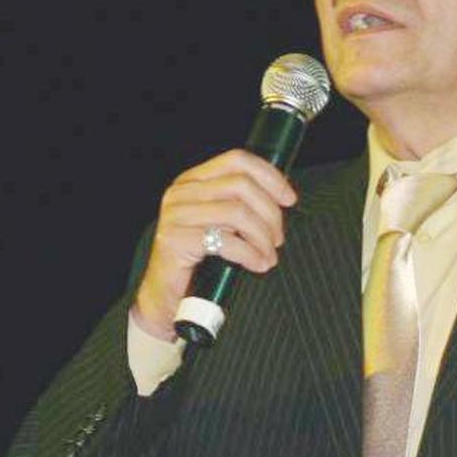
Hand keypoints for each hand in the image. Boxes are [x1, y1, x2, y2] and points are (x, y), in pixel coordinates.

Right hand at [131, 149, 296, 340]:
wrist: (166, 297)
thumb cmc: (200, 260)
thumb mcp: (222, 224)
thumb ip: (242, 204)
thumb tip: (281, 194)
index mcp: (193, 180)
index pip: (237, 160)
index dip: (270, 176)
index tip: (289, 199)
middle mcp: (181, 192)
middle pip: (241, 185)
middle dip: (270, 213)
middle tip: (278, 239)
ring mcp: (175, 215)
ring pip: (237, 213)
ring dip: (262, 237)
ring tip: (269, 255)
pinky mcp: (174, 241)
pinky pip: (226, 241)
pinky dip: (251, 254)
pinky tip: (258, 264)